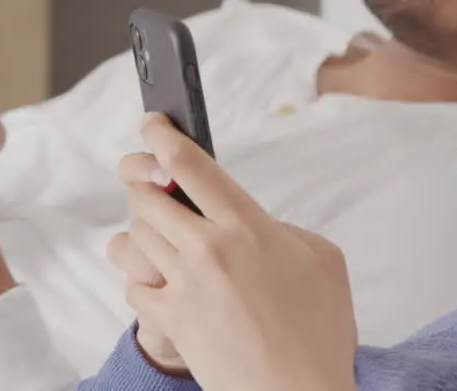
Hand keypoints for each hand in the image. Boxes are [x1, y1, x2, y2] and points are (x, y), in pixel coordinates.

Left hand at [115, 114, 357, 390]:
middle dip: (145, 184)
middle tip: (151, 182)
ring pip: (134, 236)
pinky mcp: (170, 321)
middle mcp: (210, 249)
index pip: (192, 166)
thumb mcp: (324, 260)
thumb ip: (285, 229)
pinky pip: (132, 284)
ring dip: (141, 228)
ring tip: (157, 232)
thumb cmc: (321, 332)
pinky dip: (139, 275)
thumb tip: (257, 224)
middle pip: (148, 197)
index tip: (154, 125)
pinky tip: (158, 277)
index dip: (165, 137)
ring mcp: (184, 286)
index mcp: (250, 226)